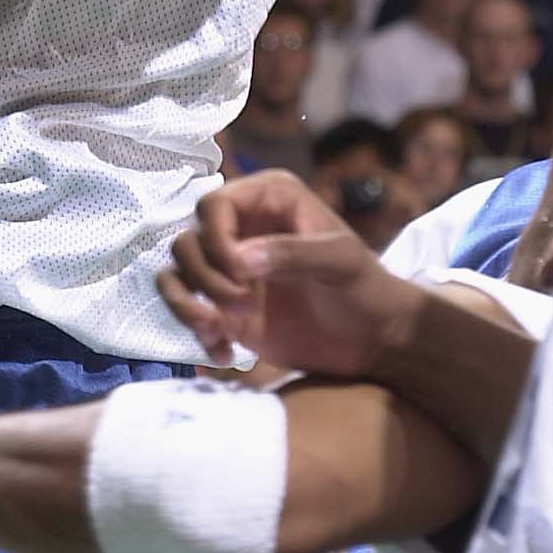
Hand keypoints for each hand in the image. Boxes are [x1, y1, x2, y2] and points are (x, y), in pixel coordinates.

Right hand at [156, 169, 419, 375]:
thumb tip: (239, 259)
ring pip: (178, 271)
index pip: (213, 204)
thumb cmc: (365, 287)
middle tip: (238, 301)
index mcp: (268, 200)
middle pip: (188, 238)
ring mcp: (230, 269)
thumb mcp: (339, 262)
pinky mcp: (225, 307)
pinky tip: (224, 352)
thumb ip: (292, 254)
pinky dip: (193, 329)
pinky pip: (186, 308)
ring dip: (189, 302)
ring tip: (219, 328)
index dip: (216, 237)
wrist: (374, 340)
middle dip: (204, 275)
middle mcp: (241, 229)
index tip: (240, 272)